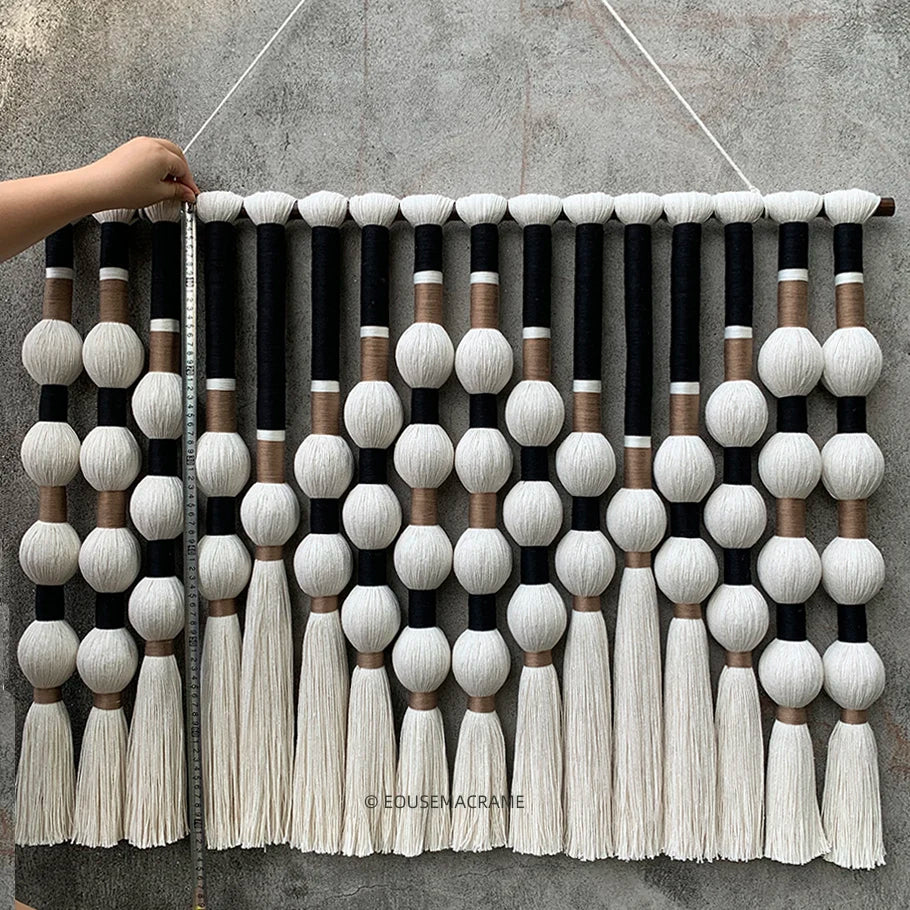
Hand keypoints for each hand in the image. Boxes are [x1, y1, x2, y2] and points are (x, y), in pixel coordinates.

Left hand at [79, 137, 200, 209]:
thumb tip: (187, 193)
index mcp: (161, 154)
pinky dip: (158, 162)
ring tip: (168, 184)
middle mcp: (151, 144)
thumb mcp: (158, 194)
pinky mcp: (131, 147)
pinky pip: (151, 151)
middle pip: (177, 155)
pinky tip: (155, 177)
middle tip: (183, 187)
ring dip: (171, 165)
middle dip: (182, 171)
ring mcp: (139, 144)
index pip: (184, 168)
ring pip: (164, 151)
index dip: (189, 183)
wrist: (98, 186)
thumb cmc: (122, 188)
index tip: (190, 193)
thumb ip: (177, 192)